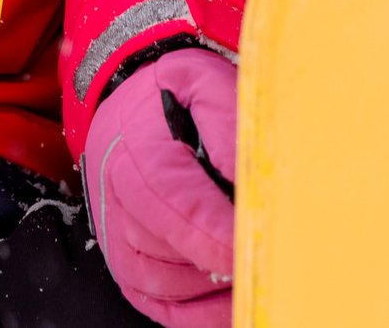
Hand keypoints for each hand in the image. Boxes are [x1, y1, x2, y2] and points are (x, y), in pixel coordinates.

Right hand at [84, 50, 238, 327]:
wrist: (129, 113)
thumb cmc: (172, 101)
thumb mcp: (201, 84)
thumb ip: (227, 124)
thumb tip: (251, 179)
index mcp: (136, 153)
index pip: (174, 202)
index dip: (215, 230)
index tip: (253, 241)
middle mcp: (119, 203)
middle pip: (174, 250)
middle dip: (224, 258)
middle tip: (268, 254)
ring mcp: (121, 244)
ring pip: (173, 285)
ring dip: (217, 282)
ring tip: (255, 261)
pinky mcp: (132, 275)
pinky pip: (170, 311)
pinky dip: (208, 313)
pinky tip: (238, 295)